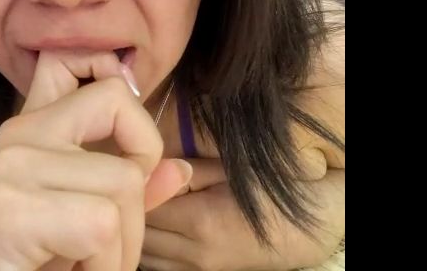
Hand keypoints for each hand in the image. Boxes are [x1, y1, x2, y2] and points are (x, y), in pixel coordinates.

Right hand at [0, 50, 192, 270]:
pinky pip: (102, 226)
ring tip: (86, 265)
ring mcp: (12, 167)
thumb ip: (123, 190)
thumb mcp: (79, 217)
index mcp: (32, 126)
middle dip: (138, 184)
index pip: (68, 59)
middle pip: (119, 108)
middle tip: (109, 238)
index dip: (111, 74)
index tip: (127, 133)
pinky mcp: (10, 210)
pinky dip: (105, 266)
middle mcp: (19, 134)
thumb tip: (179, 169)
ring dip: (123, 246)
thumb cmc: (23, 259)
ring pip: (123, 182)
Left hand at [140, 159, 343, 270]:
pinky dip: (148, 245)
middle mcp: (194, 253)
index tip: (130, 169)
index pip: (145, 207)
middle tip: (126, 184)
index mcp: (200, 221)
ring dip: (136, 230)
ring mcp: (195, 270)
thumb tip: (150, 165)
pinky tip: (151, 224)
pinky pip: (157, 264)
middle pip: (139, 234)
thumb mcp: (230, 172)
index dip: (133, 187)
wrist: (300, 232)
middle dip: (128, 209)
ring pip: (144, 253)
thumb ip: (188, 170)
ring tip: (135, 203)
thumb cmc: (268, 194)